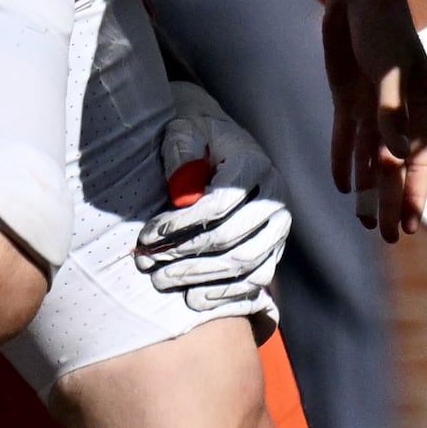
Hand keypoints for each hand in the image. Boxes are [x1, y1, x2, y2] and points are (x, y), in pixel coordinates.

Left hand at [139, 81, 294, 316]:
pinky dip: (225, 294)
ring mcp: (279, 226)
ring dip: (200, 278)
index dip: (179, 225)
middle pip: (230, 239)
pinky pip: (256, 280)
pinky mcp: (275, 248)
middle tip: (147, 263)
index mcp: (254, 164)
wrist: (221, 144)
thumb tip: (181, 193)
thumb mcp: (183, 129)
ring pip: (244, 264)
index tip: (147, 235)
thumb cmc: (197, 137)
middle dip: (183, 256)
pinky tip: (193, 298)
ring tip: (161, 280)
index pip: (218, 205)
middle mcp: (275, 197)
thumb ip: (180, 151)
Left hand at [320, 0, 426, 238]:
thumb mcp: (391, 69)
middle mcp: (399, 114)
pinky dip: (343, 160)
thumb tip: (396, 157)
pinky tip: (342, 184)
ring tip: (366, 221)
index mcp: (421, 108)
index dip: (416, 195)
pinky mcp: (350, 97)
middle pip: (395, 167)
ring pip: (370, 158)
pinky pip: (346, 137)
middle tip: (389, 237)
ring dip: (368, 188)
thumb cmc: (385, 26)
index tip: (412, 228)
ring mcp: (374, 107)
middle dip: (393, 202)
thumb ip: (392, 113)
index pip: (419, 162)